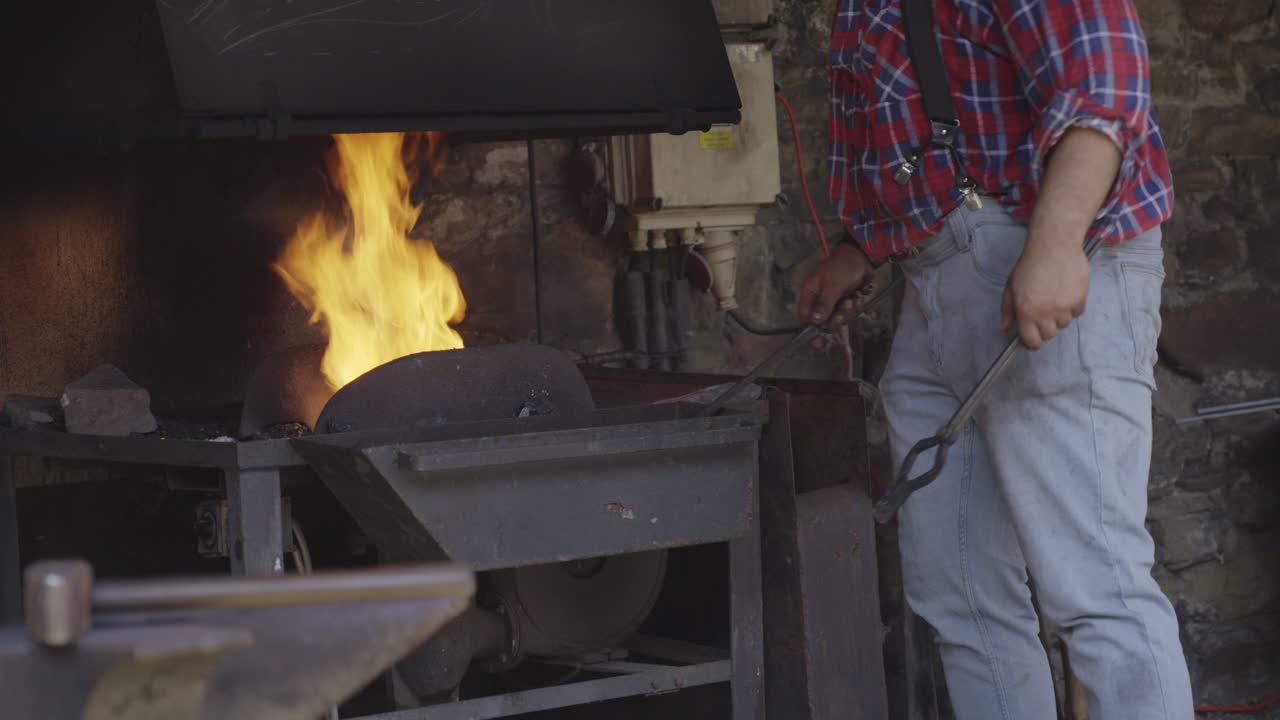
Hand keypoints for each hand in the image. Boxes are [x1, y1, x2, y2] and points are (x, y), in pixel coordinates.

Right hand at [798, 243, 871, 328]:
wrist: (862, 257)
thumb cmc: (843, 267)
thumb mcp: (833, 285)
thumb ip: (824, 304)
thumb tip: (814, 321)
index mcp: (810, 293)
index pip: (806, 316)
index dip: (811, 330)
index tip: (819, 341)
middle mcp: (819, 299)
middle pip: (823, 321)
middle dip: (836, 318)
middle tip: (844, 308)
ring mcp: (832, 301)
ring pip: (838, 318)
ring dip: (848, 312)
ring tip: (852, 300)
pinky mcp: (845, 301)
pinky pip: (848, 314)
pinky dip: (855, 308)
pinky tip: (858, 298)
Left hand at [1001, 231, 1088, 349]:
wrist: (1054, 246)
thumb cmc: (1029, 265)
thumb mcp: (1011, 287)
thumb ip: (1008, 309)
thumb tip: (1005, 328)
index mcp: (1027, 312)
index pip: (1032, 341)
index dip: (1031, 341)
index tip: (1032, 335)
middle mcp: (1046, 314)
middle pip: (1049, 335)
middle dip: (1044, 327)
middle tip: (1042, 311)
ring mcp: (1065, 308)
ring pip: (1064, 324)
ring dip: (1059, 316)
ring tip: (1054, 298)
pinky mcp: (1080, 300)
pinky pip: (1077, 313)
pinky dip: (1072, 307)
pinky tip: (1066, 293)